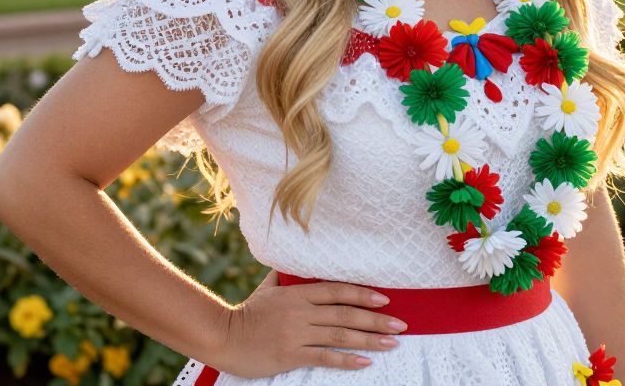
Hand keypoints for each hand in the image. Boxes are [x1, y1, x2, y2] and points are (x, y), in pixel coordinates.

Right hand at [207, 269, 408, 376]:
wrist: (224, 337)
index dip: (362, 294)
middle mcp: (301, 311)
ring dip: (369, 339)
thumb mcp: (268, 288)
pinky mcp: (291, 355)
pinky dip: (346, 360)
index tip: (384, 299)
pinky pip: (324, 357)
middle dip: (375, 319)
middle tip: (400, 324)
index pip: (337, 290)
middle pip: (345, 314)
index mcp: (298, 293)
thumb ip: (285, 277)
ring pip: (340, 335)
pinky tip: (365, 362)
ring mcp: (297, 333)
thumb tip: (295, 263)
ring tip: (392, 343)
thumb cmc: (247, 312)